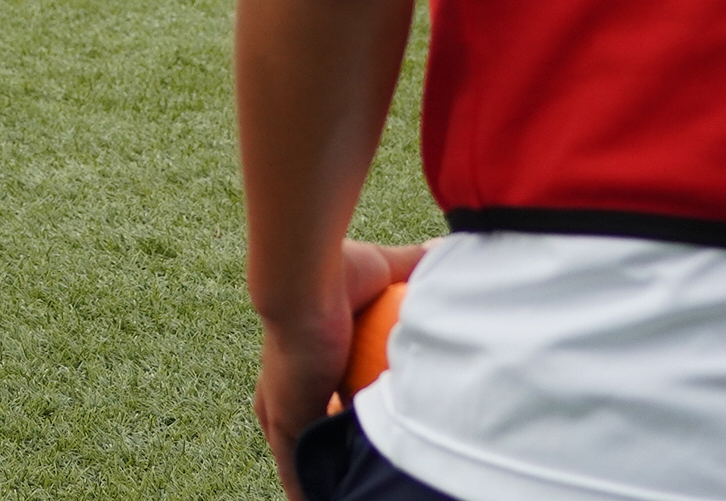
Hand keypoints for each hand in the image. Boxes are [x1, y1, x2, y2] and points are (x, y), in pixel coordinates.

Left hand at [254, 241, 423, 499]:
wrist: (307, 278)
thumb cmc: (339, 270)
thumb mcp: (384, 269)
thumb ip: (413, 266)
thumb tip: (444, 249)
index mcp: (301, 365)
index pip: (321, 406)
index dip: (346, 421)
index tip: (376, 434)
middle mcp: (284, 392)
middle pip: (309, 439)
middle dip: (332, 460)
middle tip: (368, 474)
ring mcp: (281, 409)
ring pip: (305, 458)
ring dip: (329, 476)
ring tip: (358, 491)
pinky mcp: (284, 421)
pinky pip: (300, 468)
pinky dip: (316, 487)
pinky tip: (341, 499)